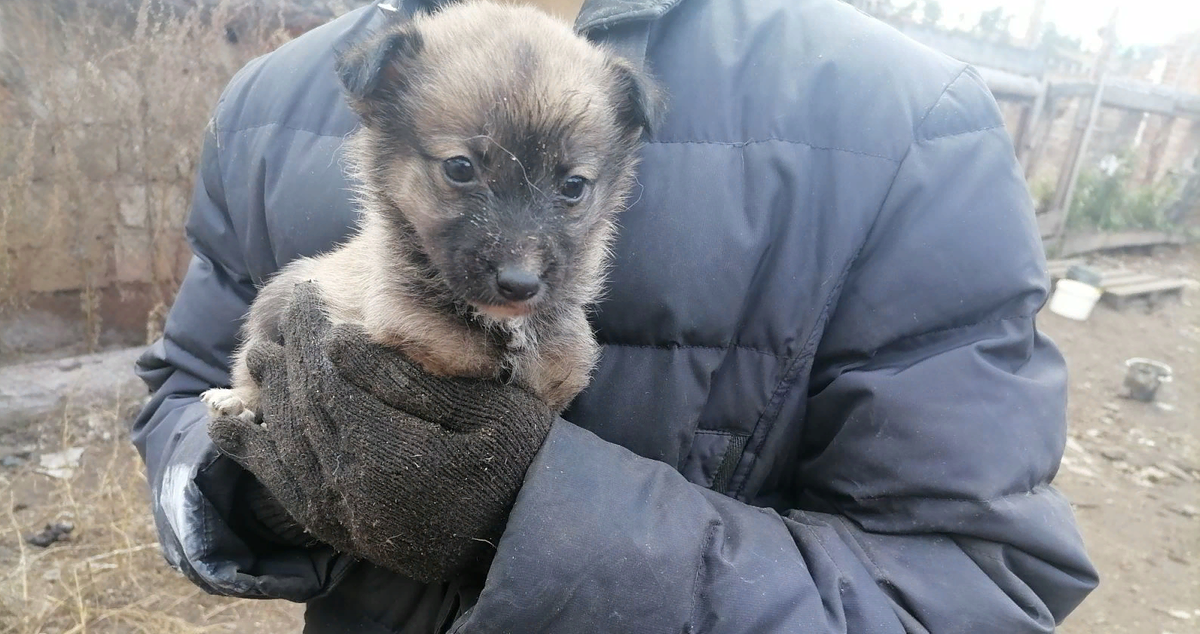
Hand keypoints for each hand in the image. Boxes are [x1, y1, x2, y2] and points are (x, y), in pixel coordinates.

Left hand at [208, 283, 554, 582]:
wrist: (517, 538)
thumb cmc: (514, 462)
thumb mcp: (483, 411)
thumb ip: (406, 381)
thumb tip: (335, 343)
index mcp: (384, 449)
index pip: (324, 374)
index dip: (309, 328)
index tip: (306, 288)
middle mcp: (346, 482)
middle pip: (298, 401)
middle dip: (289, 349)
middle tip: (289, 308)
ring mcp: (333, 509)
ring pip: (281, 436)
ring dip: (266, 389)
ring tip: (263, 351)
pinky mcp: (331, 524)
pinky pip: (274, 480)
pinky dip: (244, 446)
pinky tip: (227, 416)